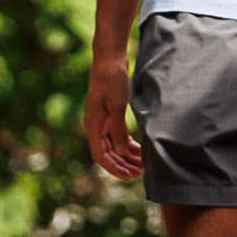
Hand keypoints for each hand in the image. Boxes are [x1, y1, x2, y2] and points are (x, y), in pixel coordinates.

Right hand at [83, 59, 142, 180]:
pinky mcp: (111, 116)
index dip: (114, 167)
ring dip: (128, 157)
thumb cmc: (112, 80)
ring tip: (143, 166)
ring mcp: (103, 121)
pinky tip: (141, 151)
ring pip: (115, 146)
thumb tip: (122, 152)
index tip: (129, 176)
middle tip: (141, 174)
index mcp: (93, 125)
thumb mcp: (117, 105)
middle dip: (123, 165)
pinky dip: (129, 145)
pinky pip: (119, 136)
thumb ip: (118, 129)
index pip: (101, 155)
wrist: (110, 60)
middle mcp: (96, 126)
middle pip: (108, 153)